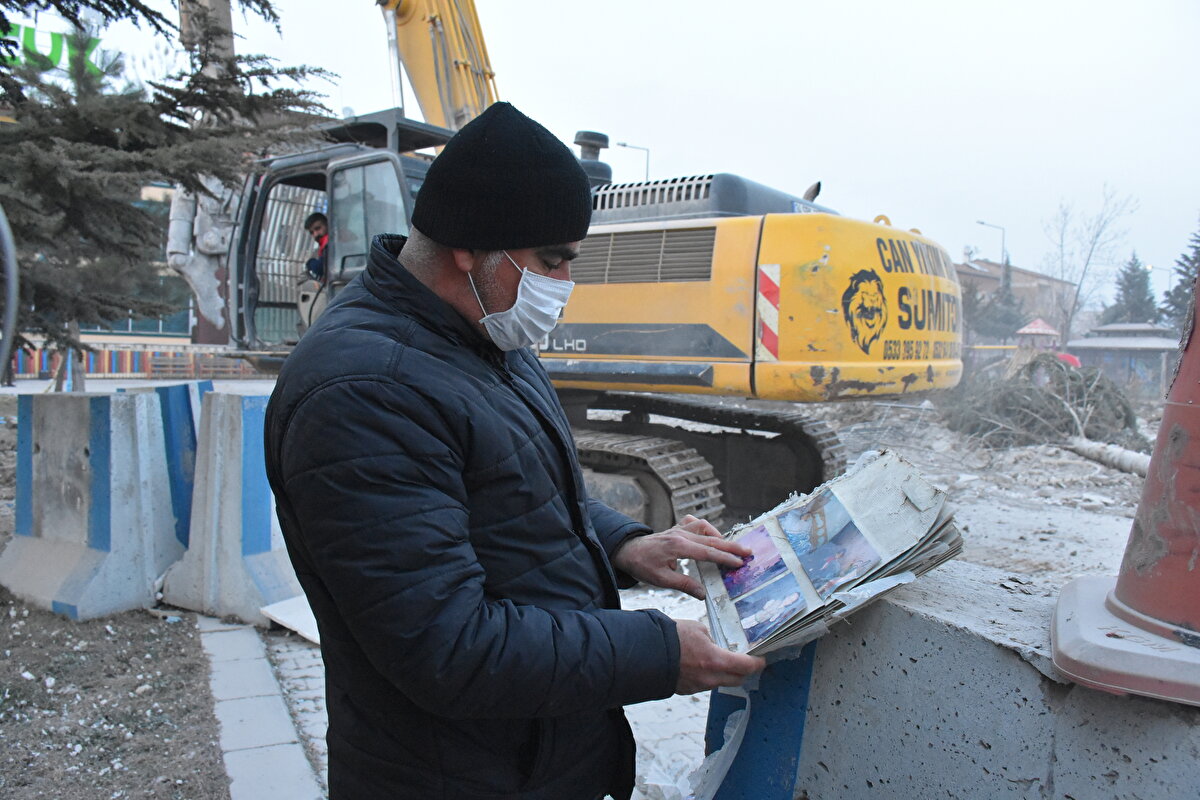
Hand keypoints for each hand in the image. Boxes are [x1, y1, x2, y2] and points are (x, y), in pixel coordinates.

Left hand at [611, 515, 750, 599]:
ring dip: (720, 536)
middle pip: (711, 538)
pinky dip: (705, 527)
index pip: (707, 552)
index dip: (725, 558)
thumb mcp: (661, 579)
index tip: (739, 562)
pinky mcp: (677, 529)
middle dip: (731, 546)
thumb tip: (703, 593)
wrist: (627, 551)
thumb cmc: (642, 565)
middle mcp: (680, 534)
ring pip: (705, 527)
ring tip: (731, 547)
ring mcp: (679, 529)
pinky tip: (710, 535)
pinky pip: (694, 523)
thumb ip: (683, 585)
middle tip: (748, 552)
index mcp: (678, 546)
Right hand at [674, 620, 765, 693]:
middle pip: (737, 679)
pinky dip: (707, 676)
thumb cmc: (670, 638)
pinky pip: (704, 684)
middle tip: (745, 662)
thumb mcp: (696, 629)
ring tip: (718, 660)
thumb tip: (711, 644)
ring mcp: (698, 686)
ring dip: (724, 673)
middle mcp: (710, 678)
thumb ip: (710, 638)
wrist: (645, 653)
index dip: (757, 663)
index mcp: (716, 661)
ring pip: (720, 682)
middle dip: (744, 671)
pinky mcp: (687, 690)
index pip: (746, 666)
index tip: (761, 660)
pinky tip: (699, 665)